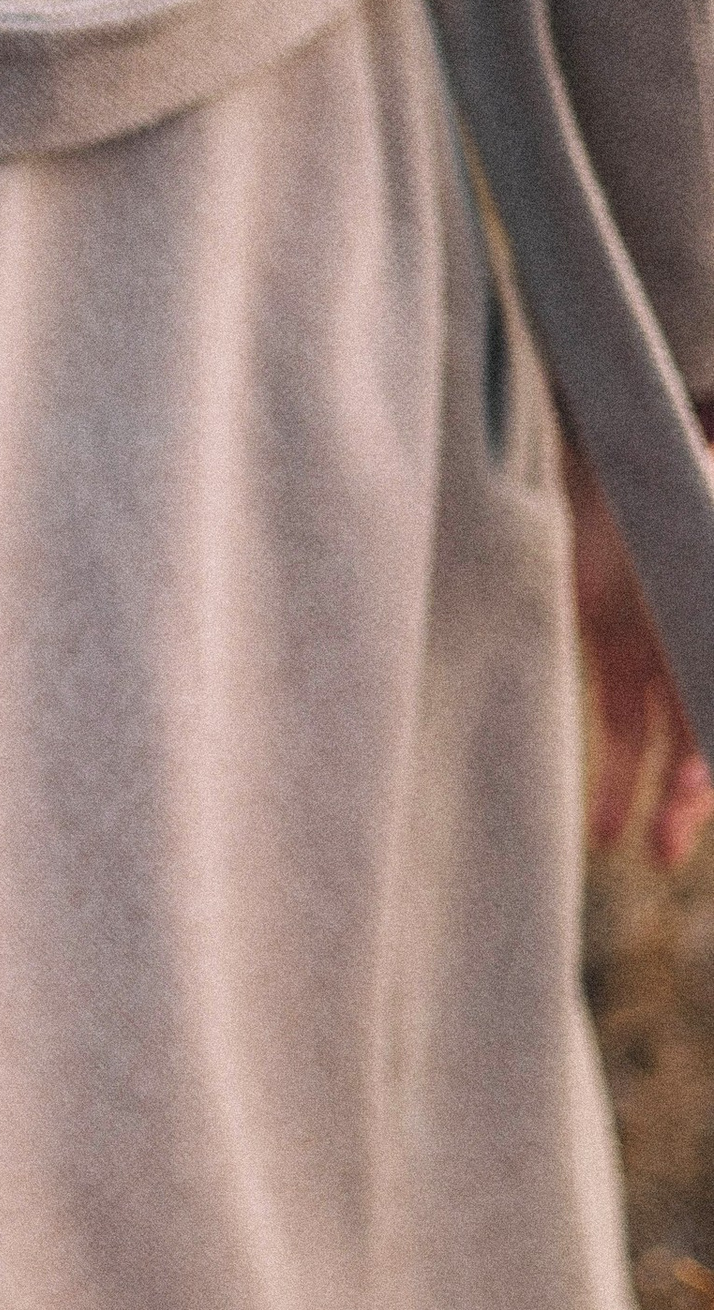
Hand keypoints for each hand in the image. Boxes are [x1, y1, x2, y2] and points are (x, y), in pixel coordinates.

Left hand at [570, 445, 713, 870]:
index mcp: (713, 630)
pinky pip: (622, 728)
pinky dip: (616, 778)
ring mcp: (666, 653)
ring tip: (654, 855)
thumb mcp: (694, 549)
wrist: (613, 454)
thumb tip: (695, 737)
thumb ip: (688, 601)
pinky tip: (606, 830)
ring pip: (669, 746)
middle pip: (707, 737)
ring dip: (662, 804)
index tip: (698, 784)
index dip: (710, 756)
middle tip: (674, 843)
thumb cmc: (675, 492)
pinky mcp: (618, 655)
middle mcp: (704, 645)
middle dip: (696, 796)